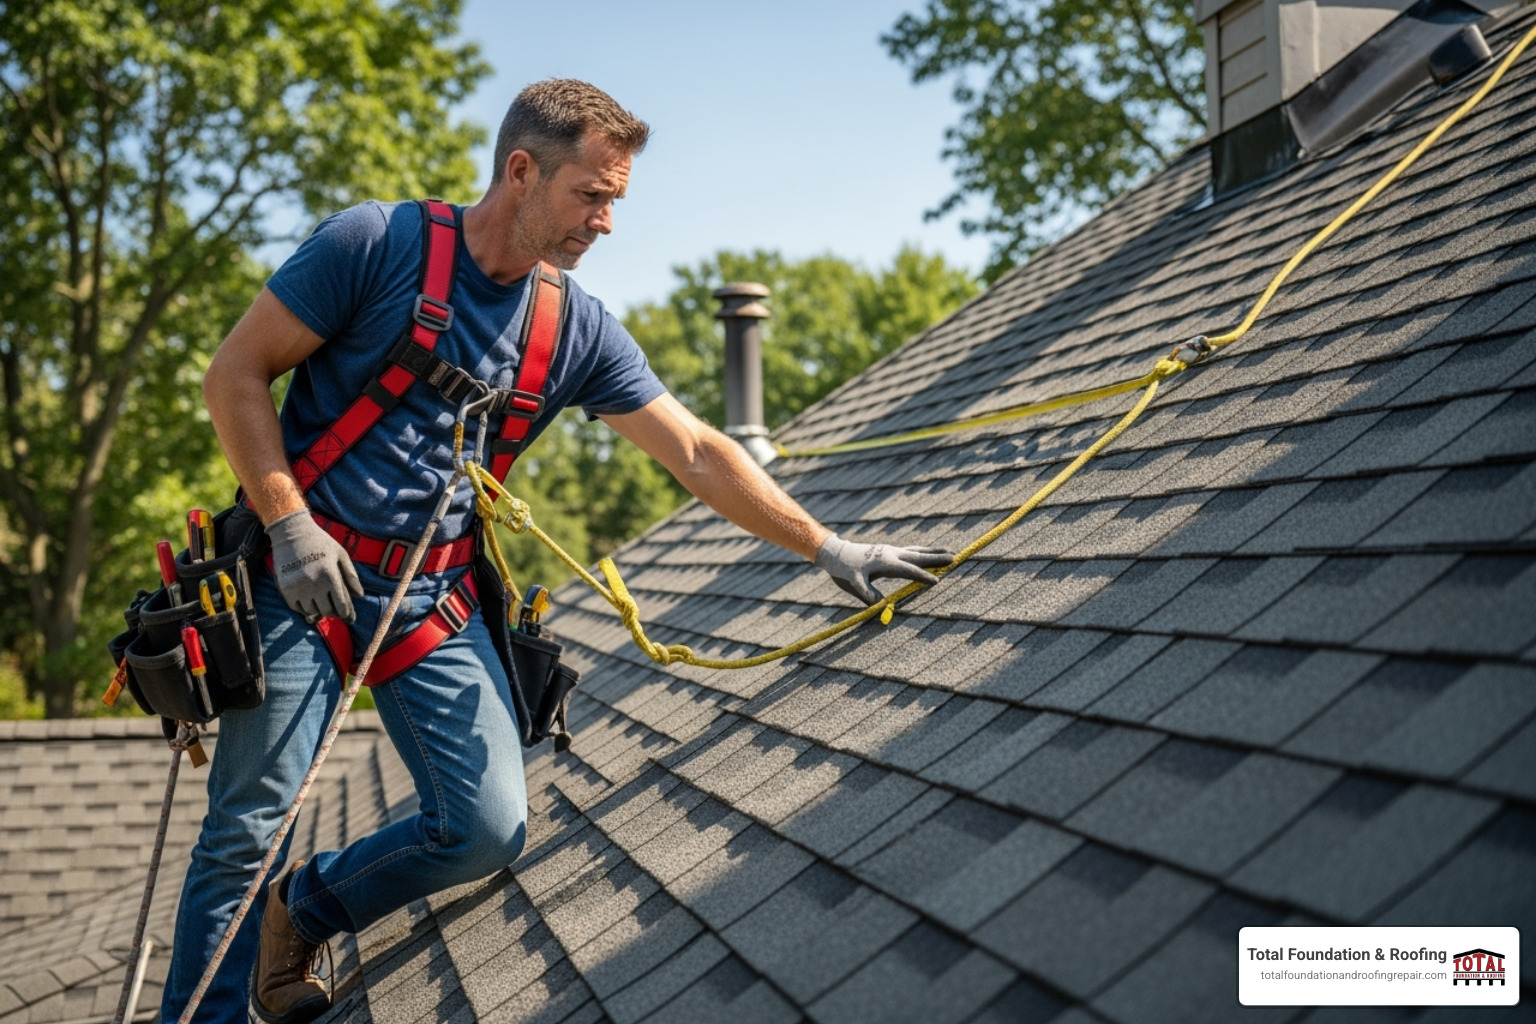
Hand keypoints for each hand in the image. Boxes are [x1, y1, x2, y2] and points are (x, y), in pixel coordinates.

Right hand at [266, 510, 363, 622]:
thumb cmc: (320, 542)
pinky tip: (311, 602)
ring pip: (312, 611)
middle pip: (327, 610)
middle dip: (334, 612)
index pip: (341, 604)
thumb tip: (359, 595)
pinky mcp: (285, 588)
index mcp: (330, 575)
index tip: (349, 617)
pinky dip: (305, 608)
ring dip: (319, 610)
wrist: (291, 532)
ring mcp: (298, 587)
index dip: (347, 613)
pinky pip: (297, 608)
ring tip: (323, 605)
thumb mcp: (341, 554)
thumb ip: (351, 575)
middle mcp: (314, 584)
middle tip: (336, 611)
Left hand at [814, 534, 952, 604]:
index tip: (937, 582)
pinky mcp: (888, 551)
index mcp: (885, 562)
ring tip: (949, 553)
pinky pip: (910, 551)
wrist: (836, 553)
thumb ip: (866, 593)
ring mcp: (890, 551)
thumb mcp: (853, 583)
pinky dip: (922, 552)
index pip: (908, 571)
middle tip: (955, 558)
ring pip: (916, 551)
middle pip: (918, 556)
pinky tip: (927, 553)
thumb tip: (879, 605)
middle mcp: (891, 554)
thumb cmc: (844, 569)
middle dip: (936, 559)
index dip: (922, 577)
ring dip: (933, 553)